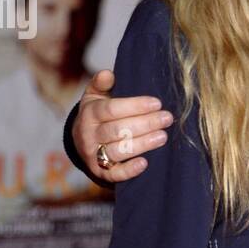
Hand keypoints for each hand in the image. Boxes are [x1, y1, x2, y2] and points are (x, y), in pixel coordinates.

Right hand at [74, 68, 172, 182]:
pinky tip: (145, 163)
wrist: (81, 141)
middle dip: (145, 124)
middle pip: (118, 130)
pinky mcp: (99, 172)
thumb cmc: (96, 115)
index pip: (111, 109)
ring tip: (162, 137)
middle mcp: (88, 135)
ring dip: (142, 144)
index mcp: (89, 114)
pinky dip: (129, 170)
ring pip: (118, 150)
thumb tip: (107, 73)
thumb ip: (101, 84)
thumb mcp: (94, 96)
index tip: (157, 103)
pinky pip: (114, 174)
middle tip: (167, 118)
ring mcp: (93, 155)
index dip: (135, 106)